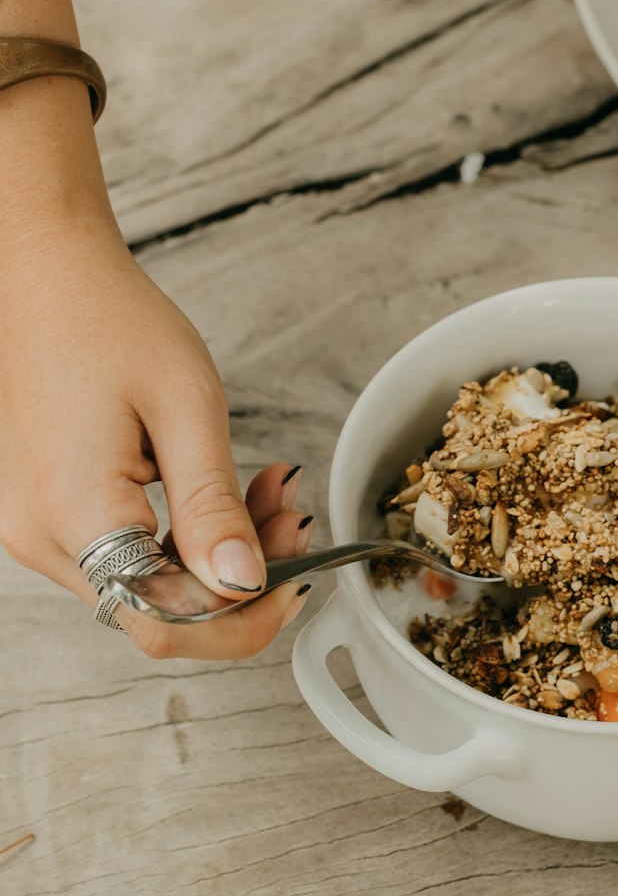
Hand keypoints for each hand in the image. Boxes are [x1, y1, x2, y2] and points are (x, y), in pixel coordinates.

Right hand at [0, 214, 312, 658]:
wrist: (43, 274)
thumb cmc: (107, 319)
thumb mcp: (185, 406)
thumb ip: (214, 506)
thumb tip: (246, 583)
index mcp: (75, 512)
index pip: (168, 621)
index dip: (244, 617)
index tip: (299, 577)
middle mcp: (44, 537)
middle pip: (161, 612)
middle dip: (241, 580)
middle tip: (292, 517)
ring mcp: (41, 530)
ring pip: (149, 588)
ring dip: (218, 556)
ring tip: (267, 490)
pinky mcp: (51, 516)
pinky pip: (128, 557)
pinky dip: (184, 538)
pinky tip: (218, 493)